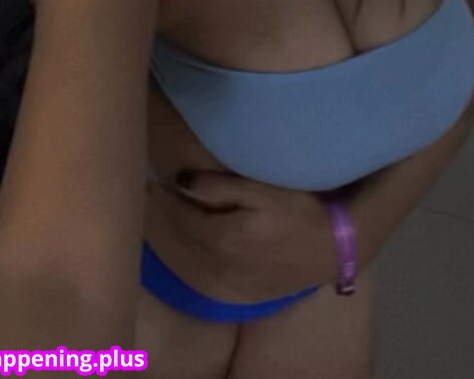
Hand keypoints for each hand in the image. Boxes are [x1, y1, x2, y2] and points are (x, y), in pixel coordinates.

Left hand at [145, 170, 338, 302]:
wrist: (332, 249)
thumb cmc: (298, 210)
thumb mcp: (262, 190)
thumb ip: (220, 185)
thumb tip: (180, 179)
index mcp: (222, 238)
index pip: (176, 217)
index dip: (158, 199)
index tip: (146, 179)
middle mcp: (217, 266)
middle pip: (173, 242)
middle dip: (154, 218)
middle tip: (141, 194)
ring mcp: (224, 284)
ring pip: (179, 263)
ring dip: (160, 240)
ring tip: (149, 217)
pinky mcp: (233, 292)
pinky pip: (193, 277)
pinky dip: (176, 261)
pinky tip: (171, 249)